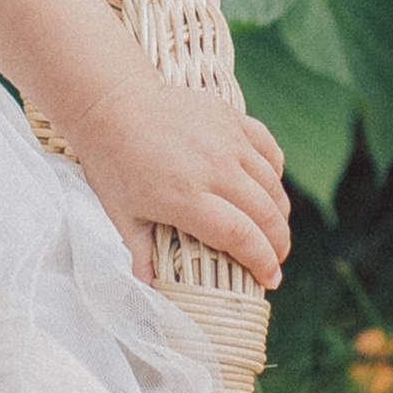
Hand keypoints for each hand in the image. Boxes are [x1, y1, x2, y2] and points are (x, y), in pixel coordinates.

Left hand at [65, 69, 289, 291]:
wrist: (113, 103)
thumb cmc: (113, 162)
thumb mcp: (120, 213)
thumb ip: (140, 253)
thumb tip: (150, 289)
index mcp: (185, 197)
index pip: (240, 235)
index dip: (262, 261)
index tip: (270, 279)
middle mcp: (213, 168)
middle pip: (265, 213)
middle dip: (278, 244)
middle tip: (276, 260)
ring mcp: (226, 140)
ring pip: (272, 184)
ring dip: (280, 213)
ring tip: (274, 231)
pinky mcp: (231, 118)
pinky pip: (268, 148)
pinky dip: (275, 172)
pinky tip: (269, 188)